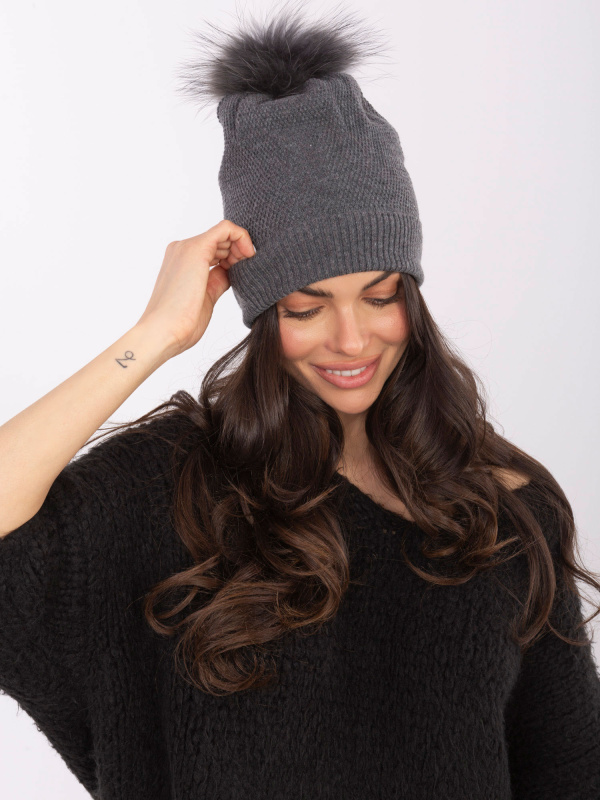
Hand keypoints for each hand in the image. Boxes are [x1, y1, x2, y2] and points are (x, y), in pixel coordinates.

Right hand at [136, 219, 254, 356]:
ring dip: (242, 247)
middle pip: (220, 240)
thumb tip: (231, 272)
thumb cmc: (181, 323)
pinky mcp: (196, 248)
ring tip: (249, 266)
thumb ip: (217, 280)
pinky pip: (226, 228)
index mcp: (182, 261)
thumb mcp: (206, 296)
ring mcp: (187, 247)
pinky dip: (242, 237)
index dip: (234, 258)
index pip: (214, 249)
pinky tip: (248, 255)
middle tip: (250, 270)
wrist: (163, 331)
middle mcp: (182, 249)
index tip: (244, 273)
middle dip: (240, 252)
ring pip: (224, 232)